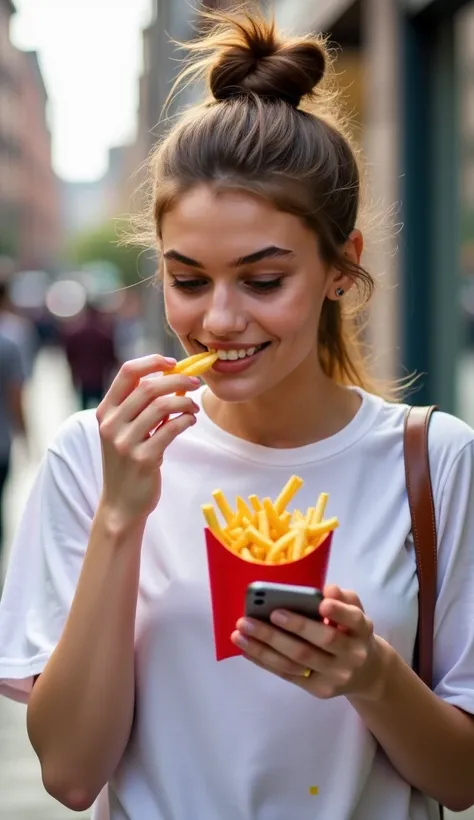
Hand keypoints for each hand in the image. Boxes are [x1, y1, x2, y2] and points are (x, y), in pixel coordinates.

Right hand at [96, 354, 200, 524]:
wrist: (121, 503)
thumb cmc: (128, 462)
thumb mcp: (124, 430)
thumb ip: (140, 406)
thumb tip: (173, 377)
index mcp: (105, 411)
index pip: (127, 373)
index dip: (152, 362)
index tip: (172, 363)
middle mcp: (111, 424)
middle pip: (148, 387)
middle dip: (177, 380)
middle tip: (195, 383)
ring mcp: (125, 442)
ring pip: (161, 406)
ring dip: (185, 402)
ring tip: (194, 408)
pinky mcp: (143, 459)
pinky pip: (171, 429)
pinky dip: (186, 420)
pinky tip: (190, 421)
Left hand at [231, 585, 382, 700]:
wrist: (365, 673)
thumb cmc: (351, 633)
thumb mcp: (355, 613)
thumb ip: (343, 599)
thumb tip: (328, 590)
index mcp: (362, 630)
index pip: (353, 620)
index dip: (338, 611)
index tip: (321, 602)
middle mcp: (352, 655)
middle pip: (321, 641)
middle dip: (291, 627)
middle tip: (264, 613)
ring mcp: (334, 676)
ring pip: (297, 661)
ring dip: (265, 646)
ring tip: (241, 631)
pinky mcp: (318, 689)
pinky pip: (287, 674)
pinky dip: (264, 660)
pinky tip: (246, 647)